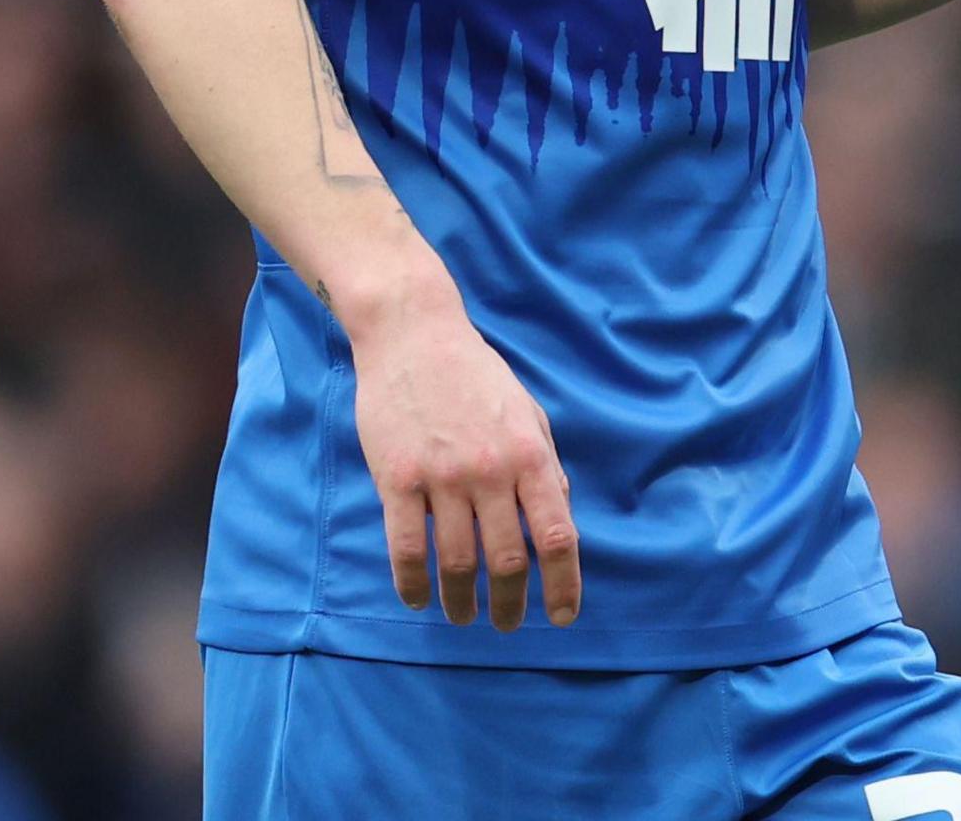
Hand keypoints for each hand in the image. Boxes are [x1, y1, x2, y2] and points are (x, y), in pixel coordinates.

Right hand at [344, 280, 579, 630]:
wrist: (414, 335)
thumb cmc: (477, 376)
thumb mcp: (529, 414)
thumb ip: (546, 467)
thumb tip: (560, 519)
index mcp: (531, 455)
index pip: (556, 535)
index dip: (563, 584)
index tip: (561, 617)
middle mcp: (491, 471)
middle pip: (506, 559)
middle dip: (509, 604)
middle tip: (506, 625)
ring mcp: (442, 476)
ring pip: (455, 561)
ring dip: (461, 601)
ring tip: (463, 617)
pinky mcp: (397, 478)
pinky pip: (406, 547)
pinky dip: (412, 582)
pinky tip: (417, 598)